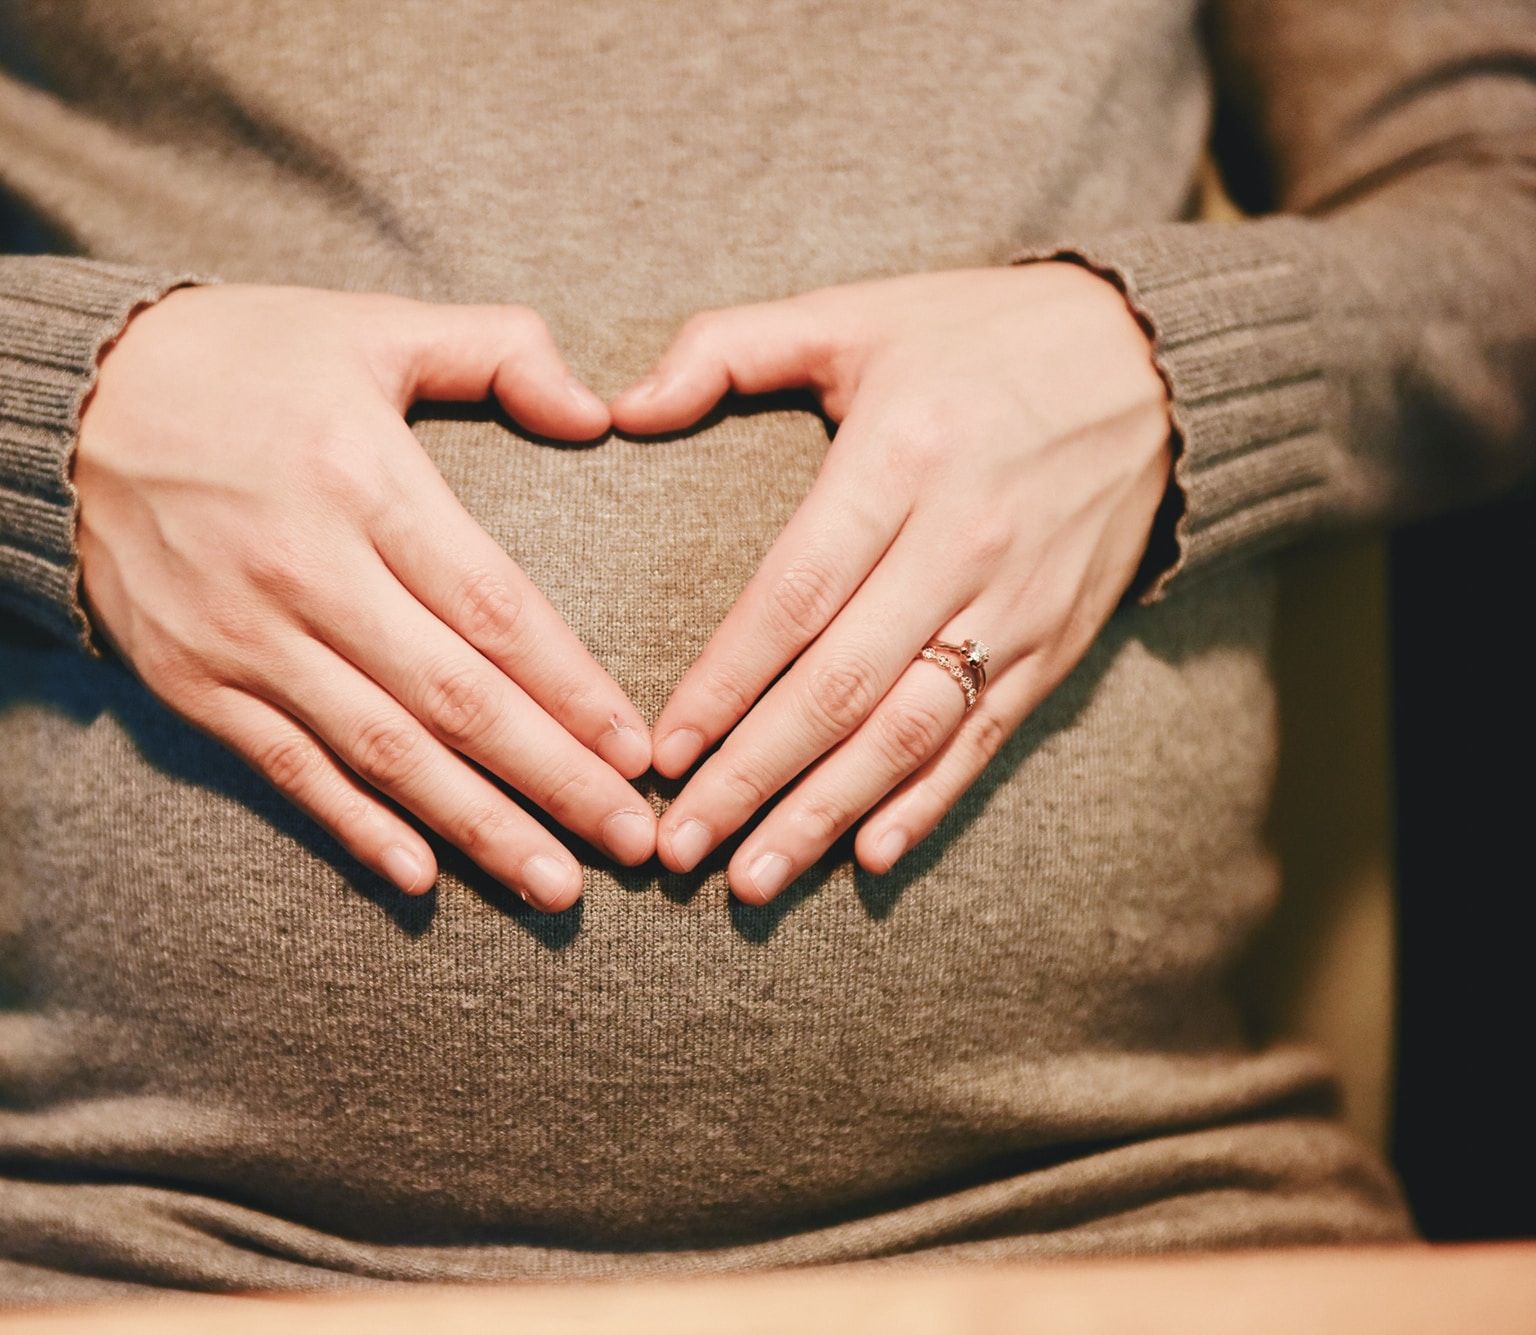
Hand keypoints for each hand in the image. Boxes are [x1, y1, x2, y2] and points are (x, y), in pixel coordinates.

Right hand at [74, 284, 654, 910]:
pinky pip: (287, 770)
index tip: (638, 752)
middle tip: (634, 844)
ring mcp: (241, 636)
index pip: (493, 608)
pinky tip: (422, 879)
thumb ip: (497, 350)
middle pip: (454, 699)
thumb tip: (598, 412)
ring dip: (477, 827)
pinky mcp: (190, 681)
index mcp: (362, 477)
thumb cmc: (239, 358)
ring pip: (382, 752)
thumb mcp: (369, 325)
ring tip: (557, 886)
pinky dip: (355, 827)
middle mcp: (305, 569)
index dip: (573, 689)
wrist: (64, 403)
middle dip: (554, 780)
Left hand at [609, 263, 1172, 901]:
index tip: (660, 752)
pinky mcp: (1059, 641)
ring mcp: (1018, 601)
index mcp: (900, 458)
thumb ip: (727, 349)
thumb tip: (619, 408)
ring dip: (826, 814)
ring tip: (752, 880)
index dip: (724, 683)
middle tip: (679, 848)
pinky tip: (868, 857)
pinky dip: (928, 803)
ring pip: (910, 731)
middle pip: (842, 686)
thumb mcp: (853, 313)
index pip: (795, 595)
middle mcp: (962, 541)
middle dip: (753, 776)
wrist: (1156, 362)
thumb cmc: (976, 337)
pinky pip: (986, 737)